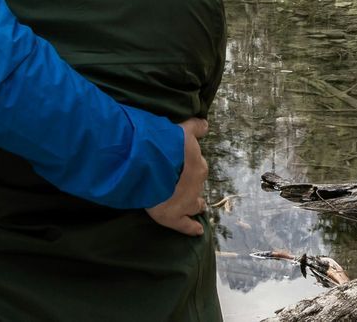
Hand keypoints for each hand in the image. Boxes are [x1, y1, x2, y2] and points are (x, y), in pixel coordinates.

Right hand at [145, 118, 208, 235]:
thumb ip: (194, 127)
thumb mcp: (181, 129)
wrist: (151, 165)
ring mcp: (186, 202)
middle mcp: (195, 183)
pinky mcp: (174, 217)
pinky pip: (185, 225)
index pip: (197, 165)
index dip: (190, 164)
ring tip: (198, 206)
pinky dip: (191, 228)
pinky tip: (197, 231)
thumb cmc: (165, 145)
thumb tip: (206, 125)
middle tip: (186, 183)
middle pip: (196, 184)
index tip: (186, 164)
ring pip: (195, 204)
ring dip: (196, 204)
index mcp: (196, 164)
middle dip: (192, 183)